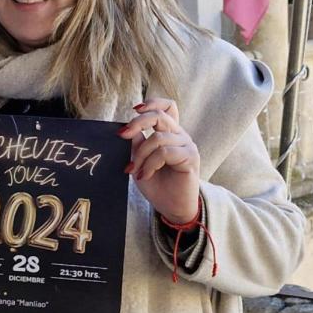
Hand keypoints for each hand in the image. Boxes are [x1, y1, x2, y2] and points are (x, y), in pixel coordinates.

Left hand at [118, 98, 199, 223]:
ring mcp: (187, 146)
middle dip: (137, 123)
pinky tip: (145, 175)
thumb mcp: (141, 162)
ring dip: (141, 155)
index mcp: (170, 133)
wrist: (172, 209)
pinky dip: (150, 164)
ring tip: (136, 170)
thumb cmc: (158, 186)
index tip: (135, 109)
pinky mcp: (191, 158)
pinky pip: (165, 153)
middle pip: (160, 115)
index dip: (152, 103)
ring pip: (158, 138)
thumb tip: (130, 130)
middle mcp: (180, 136)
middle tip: (122, 135)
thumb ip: (137, 145)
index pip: (168, 107)